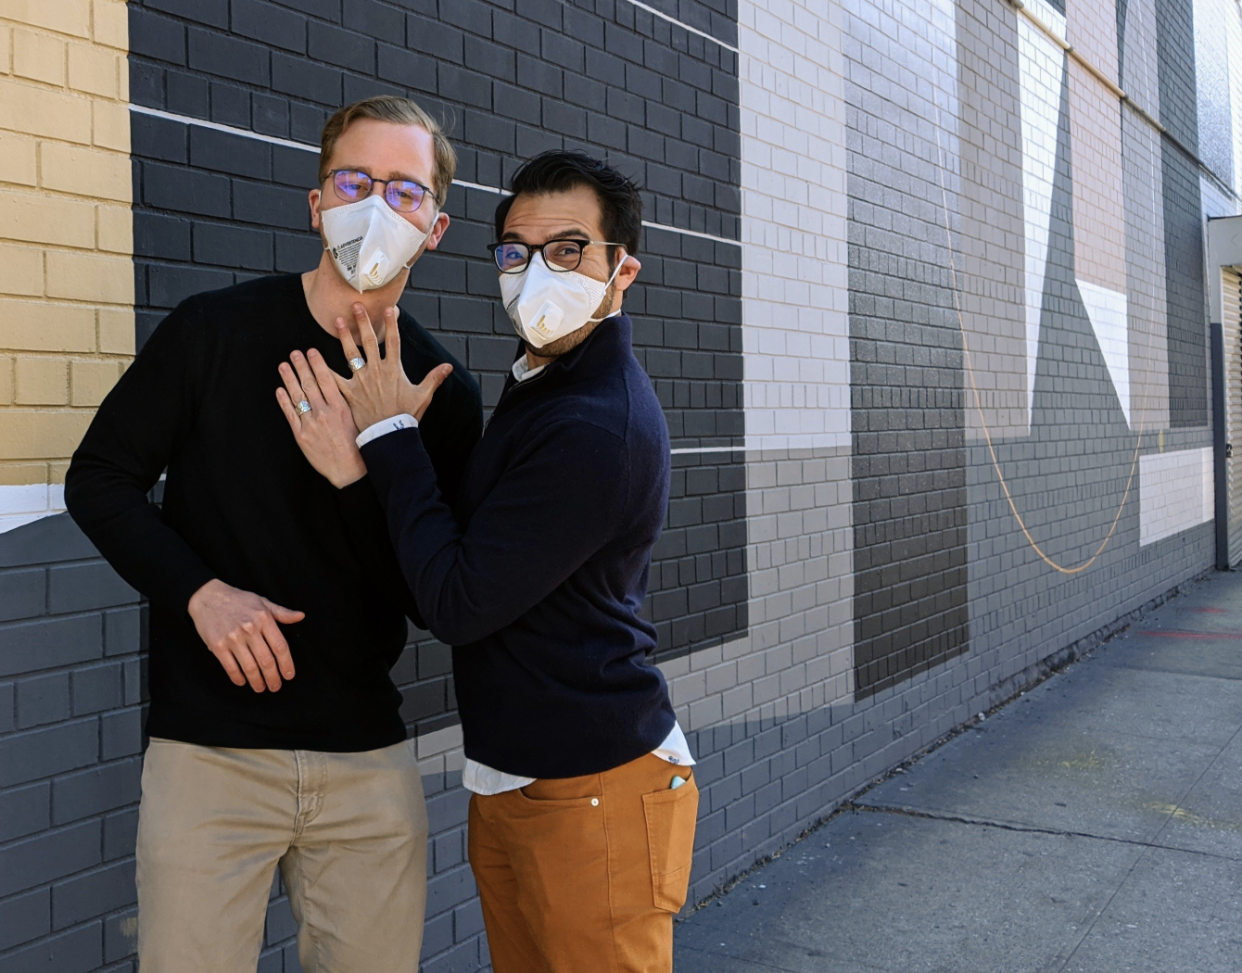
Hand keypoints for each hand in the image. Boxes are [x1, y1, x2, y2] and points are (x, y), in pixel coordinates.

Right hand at [187, 579, 303, 691]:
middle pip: (266, 660)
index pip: (280, 646)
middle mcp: (249, 629)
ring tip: (261, 688)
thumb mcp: (262, 602)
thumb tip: (300, 616)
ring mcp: (232, 638)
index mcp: (263, 618)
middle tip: (276, 686)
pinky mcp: (217, 646)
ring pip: (249, 667)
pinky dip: (238, 678)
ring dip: (257, 681)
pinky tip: (243, 682)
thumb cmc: (238, 600)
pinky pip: (230, 667)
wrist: (208, 597)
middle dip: (273, 677)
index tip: (289, 675)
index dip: (286, 664)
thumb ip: (281, 612)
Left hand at [276, 349, 366, 487]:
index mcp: (341, 408)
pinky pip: (290, 415)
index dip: (317, 364)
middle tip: (294, 353)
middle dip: (301, 366)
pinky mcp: (301, 436)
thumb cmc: (357, 446)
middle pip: (310, 384)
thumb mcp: (356, 420)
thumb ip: (346, 403)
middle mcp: (324, 414)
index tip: (311, 351)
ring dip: (289, 379)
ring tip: (283, 365)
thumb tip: (338, 385)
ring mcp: (311, 424)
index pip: (327, 380)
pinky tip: (280, 390)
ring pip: (298, 397)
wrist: (349, 471)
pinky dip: (284, 401)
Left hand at [332, 304, 452, 430]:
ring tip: (337, 320)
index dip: (391, 324)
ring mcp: (361, 381)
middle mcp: (376, 371)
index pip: (393, 341)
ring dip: (344, 336)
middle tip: (356, 305)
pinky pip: (335, 378)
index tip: (389, 308)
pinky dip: (325, 369)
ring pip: (351, 354)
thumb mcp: (423, 395)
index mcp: (394, 369)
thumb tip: (448, 366)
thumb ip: (434, 378)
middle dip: (363, 322)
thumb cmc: (406, 416)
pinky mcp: (350, 393)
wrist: (390, 435)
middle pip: (369, 341)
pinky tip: (315, 358)